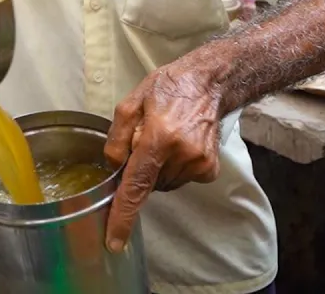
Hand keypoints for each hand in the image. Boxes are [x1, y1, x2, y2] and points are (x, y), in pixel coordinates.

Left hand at [102, 59, 222, 253]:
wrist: (208, 84)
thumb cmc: (167, 89)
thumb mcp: (130, 103)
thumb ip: (116, 138)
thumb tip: (114, 168)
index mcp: (158, 138)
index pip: (136, 186)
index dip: (123, 215)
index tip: (114, 240)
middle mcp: (182, 154)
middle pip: (149, 184)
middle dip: (142, 170)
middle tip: (147, 143)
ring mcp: (199, 164)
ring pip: (165, 184)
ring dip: (159, 170)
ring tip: (166, 140)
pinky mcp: (209, 168)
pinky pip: (182, 180)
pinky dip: (176, 169)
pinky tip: (181, 146)